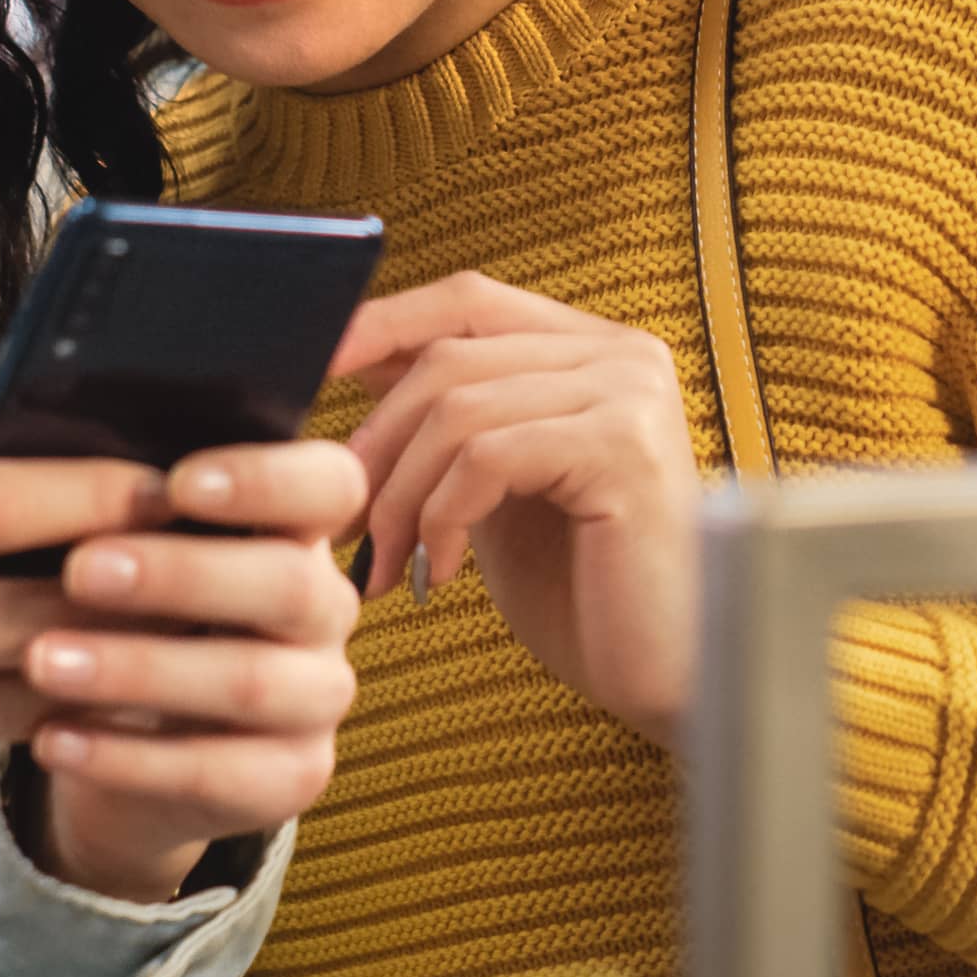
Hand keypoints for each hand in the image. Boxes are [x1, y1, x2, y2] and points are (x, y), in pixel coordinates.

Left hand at [16, 440, 369, 900]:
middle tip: (79, 570)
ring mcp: (317, 697)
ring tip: (43, 661)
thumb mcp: (109, 541)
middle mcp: (324, 607)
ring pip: (254, 682)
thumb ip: (99, 491)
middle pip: (291, 583)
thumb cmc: (108, 605)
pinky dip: (129, 759)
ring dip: (143, 669)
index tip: (176, 481)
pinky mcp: (292, 780)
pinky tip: (50, 738)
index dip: (267, 478)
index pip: (330, 485)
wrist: (118, 738)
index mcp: (296, 526)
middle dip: (182, 574)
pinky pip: (223, 774)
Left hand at [335, 273, 702, 744]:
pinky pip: (487, 457)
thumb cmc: (583, 594)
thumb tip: (344, 367)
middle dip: (375, 445)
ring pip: (457, 410)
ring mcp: (629, 392)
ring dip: (399, 495)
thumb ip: (450, 425)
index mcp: (593, 349)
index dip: (379, 325)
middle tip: (339, 527)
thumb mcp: (497, 491)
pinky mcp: (623, 446)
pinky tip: (438, 576)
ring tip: (386, 565)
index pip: (466, 298)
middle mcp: (622, 353)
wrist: (669, 678)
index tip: (307, 373)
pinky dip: (441, 519)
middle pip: (448, 357)